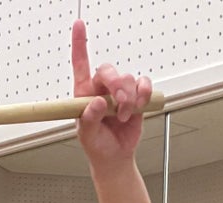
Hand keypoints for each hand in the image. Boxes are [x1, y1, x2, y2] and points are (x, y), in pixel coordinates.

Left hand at [72, 21, 149, 169]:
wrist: (115, 157)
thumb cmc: (96, 145)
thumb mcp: (87, 135)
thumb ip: (89, 118)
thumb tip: (96, 103)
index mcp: (84, 94)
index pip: (80, 64)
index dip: (79, 44)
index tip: (79, 25)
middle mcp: (101, 89)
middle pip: (109, 70)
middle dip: (116, 85)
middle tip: (118, 103)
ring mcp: (119, 92)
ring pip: (128, 78)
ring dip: (129, 98)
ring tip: (124, 116)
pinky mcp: (135, 97)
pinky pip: (143, 84)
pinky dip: (144, 93)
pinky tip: (139, 105)